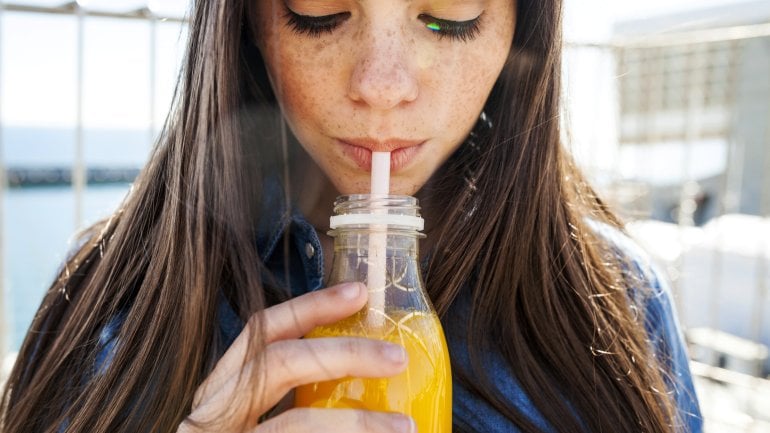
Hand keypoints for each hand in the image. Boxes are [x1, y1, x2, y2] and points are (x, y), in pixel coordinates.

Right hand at [178, 282, 414, 432]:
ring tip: (404, 427)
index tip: (358, 292)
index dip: (310, 307)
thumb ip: (295, 402)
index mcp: (221, 394)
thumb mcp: (254, 422)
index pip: (261, 334)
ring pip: (295, 425)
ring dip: (357, 423)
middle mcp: (211, 417)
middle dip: (344, 353)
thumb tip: (370, 376)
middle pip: (278, 363)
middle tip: (397, 356)